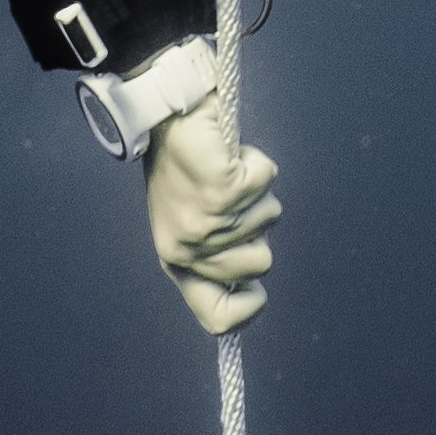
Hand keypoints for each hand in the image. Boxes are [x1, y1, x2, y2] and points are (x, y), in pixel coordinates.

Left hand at [144, 94, 280, 335]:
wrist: (166, 116)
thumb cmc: (182, 165)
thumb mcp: (190, 221)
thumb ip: (215, 255)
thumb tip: (253, 282)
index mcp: (175, 261)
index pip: (217, 318)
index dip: (247, 308)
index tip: (256, 290)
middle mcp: (186, 249)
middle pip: (261, 263)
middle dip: (256, 225)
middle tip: (227, 197)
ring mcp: (203, 222)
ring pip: (269, 218)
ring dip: (255, 189)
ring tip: (223, 169)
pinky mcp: (220, 191)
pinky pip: (266, 182)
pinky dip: (256, 162)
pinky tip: (229, 153)